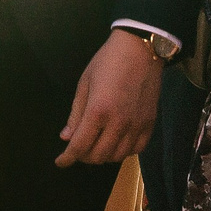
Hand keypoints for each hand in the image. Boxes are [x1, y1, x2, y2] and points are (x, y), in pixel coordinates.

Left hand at [56, 30, 161, 166]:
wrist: (141, 48)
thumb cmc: (108, 61)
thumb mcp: (85, 83)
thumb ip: (76, 114)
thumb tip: (67, 137)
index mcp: (98, 111)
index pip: (79, 146)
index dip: (67, 158)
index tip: (61, 162)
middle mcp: (118, 123)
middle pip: (98, 156)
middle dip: (84, 156)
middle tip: (79, 147)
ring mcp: (136, 125)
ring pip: (117, 156)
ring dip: (104, 155)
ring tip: (97, 144)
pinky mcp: (149, 124)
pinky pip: (136, 149)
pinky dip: (124, 151)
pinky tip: (117, 142)